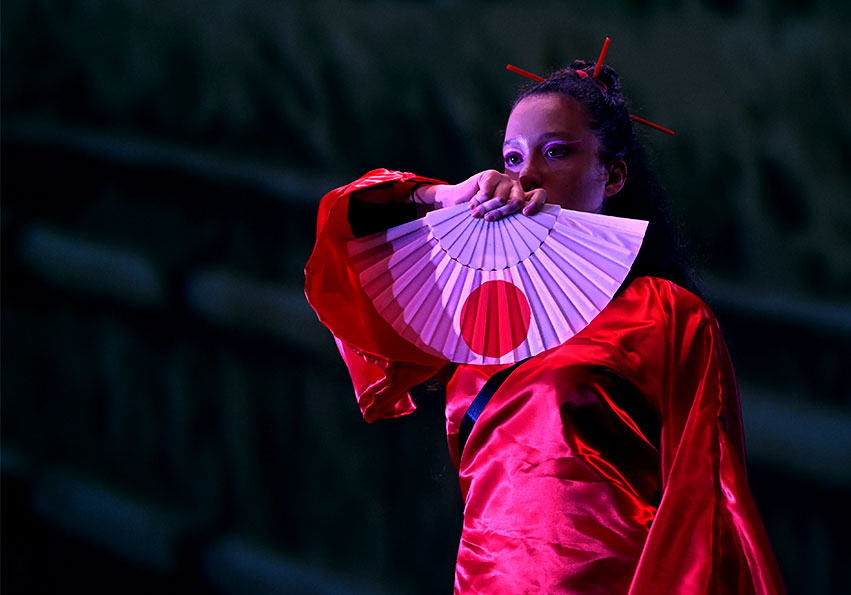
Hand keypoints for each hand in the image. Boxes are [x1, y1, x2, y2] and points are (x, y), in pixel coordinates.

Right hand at [418, 170, 546, 220]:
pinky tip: (472, 204)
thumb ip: (508, 222)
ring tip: (476, 214)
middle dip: (501, 213)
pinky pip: (487, 192)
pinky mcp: (492, 175)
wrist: (459, 201)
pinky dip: (477, 201)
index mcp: (521, 199)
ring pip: (500, 199)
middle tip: (488, 219)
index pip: (539, 195)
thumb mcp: (496, 219)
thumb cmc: (480, 214)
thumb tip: (521, 238)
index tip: (525, 214)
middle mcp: (516, 188)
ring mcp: (504, 180)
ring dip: (485, 209)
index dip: (536, 204)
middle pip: (517, 201)